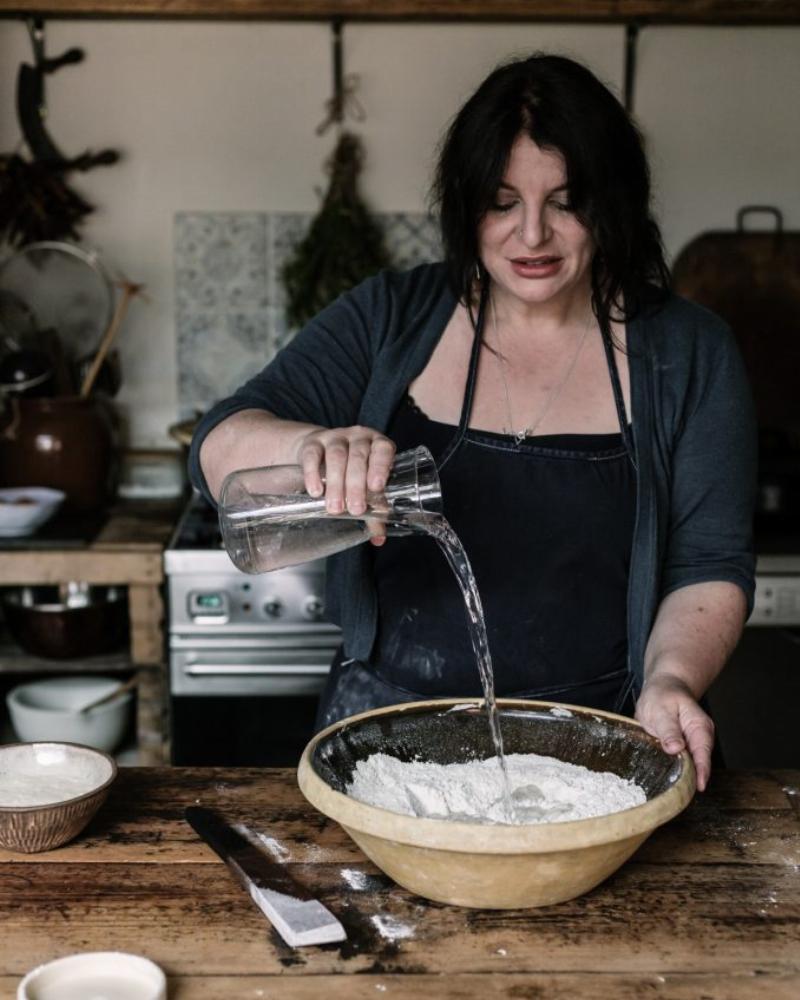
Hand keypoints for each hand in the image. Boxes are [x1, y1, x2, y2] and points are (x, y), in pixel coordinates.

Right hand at [296, 426, 395, 545]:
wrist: (319, 450)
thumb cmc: (351, 471)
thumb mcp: (364, 486)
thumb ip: (374, 509)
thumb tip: (379, 539)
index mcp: (378, 445)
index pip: (383, 450)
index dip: (381, 466)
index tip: (376, 487)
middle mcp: (359, 437)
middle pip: (358, 457)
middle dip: (356, 485)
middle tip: (355, 509)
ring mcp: (335, 436)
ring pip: (337, 456)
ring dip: (336, 484)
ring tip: (335, 508)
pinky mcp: (313, 441)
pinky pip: (313, 454)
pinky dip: (313, 473)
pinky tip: (315, 491)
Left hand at [634, 674, 714, 791]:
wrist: (664, 688)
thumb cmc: (663, 695)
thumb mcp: (662, 709)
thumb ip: (668, 729)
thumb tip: (676, 748)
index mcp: (699, 727)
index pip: (703, 753)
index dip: (701, 771)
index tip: (699, 786)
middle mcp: (700, 738)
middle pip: (699, 763)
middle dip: (691, 779)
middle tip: (681, 795)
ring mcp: (692, 744)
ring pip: (690, 765)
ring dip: (683, 776)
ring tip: (674, 792)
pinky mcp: (682, 748)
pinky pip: (682, 762)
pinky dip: (676, 770)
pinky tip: (668, 780)